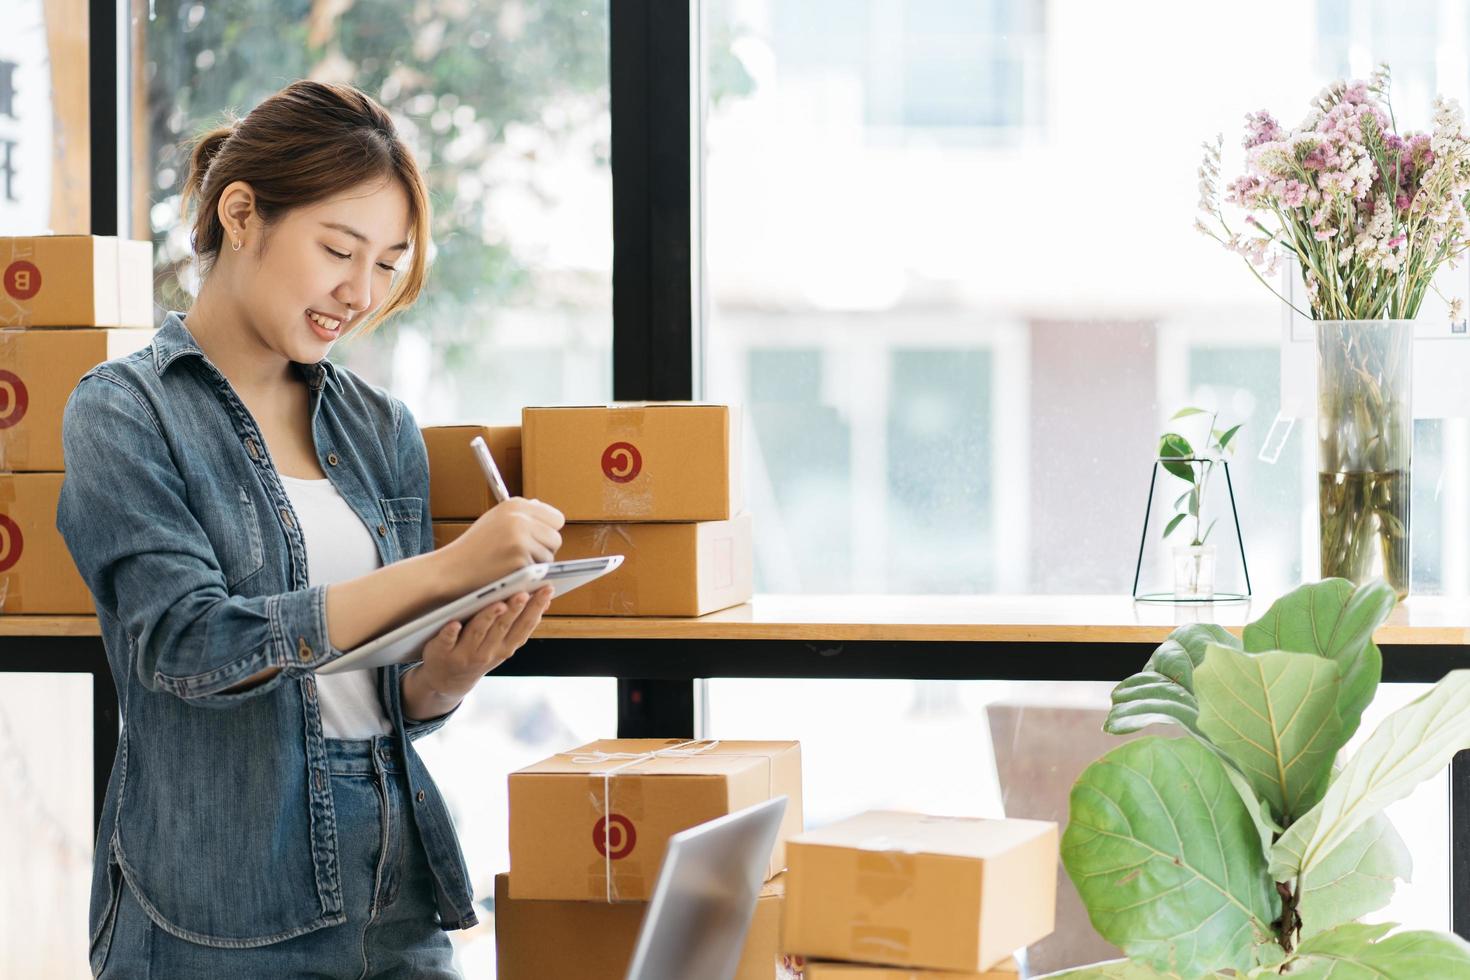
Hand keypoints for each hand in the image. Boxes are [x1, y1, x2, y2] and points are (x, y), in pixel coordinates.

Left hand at [415, 585, 554, 697]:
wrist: (446, 681)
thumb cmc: (478, 654)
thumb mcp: (503, 645)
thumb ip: (520, 625)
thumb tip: (545, 602)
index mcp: (505, 648)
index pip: (524, 626)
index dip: (536, 609)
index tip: (545, 590)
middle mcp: (487, 652)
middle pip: (502, 627)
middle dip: (515, 610)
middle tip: (524, 593)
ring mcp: (464, 654)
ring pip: (478, 632)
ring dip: (489, 618)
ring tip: (500, 604)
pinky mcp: (441, 652)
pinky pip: (447, 641)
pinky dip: (450, 633)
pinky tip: (454, 624)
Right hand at [436, 497, 563, 593]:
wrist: (451, 569)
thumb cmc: (473, 548)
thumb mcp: (494, 520)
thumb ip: (519, 514)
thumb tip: (541, 506)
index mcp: (515, 504)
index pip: (556, 518)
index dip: (548, 532)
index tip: (537, 540)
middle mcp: (519, 517)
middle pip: (555, 538)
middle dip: (544, 550)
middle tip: (522, 556)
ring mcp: (520, 539)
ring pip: (550, 556)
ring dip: (537, 565)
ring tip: (511, 564)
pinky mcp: (520, 560)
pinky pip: (540, 572)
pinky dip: (529, 576)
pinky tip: (510, 573)